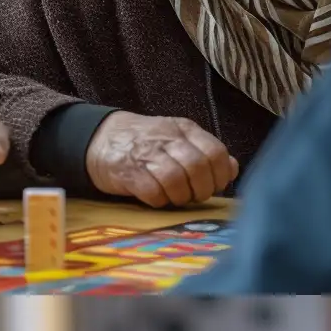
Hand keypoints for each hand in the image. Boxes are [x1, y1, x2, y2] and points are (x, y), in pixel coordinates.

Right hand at [83, 111, 236, 207]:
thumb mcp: (177, 140)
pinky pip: (152, 192)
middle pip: (198, 166)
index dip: (220, 174)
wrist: (98, 138)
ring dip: (181, 196)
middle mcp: (166, 139)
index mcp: (183, 129)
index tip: (216, 186)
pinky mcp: (127, 172)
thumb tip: (232, 168)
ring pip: (176, 180)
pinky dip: (160, 201)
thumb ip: (205, 152)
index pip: (215, 151)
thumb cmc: (144, 143)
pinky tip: (158, 198)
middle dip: (202, 189)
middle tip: (196, 196)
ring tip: (176, 198)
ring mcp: (146, 154)